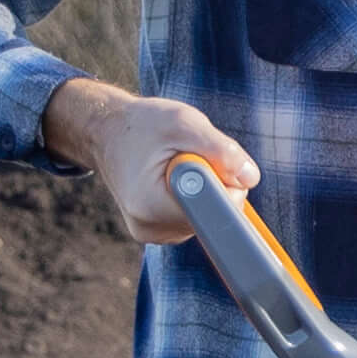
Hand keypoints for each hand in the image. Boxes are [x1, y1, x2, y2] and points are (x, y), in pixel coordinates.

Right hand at [42, 73, 258, 246]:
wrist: (106, 133)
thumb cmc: (142, 124)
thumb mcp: (184, 122)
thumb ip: (221, 150)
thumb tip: (250, 179)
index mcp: (151, 207)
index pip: (215, 212)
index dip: (225, 185)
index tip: (211, 162)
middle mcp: (151, 229)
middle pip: (214, 217)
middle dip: (216, 184)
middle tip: (191, 156)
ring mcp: (154, 234)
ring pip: (207, 217)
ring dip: (206, 189)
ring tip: (180, 165)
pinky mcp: (160, 232)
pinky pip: (195, 217)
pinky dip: (195, 197)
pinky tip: (176, 178)